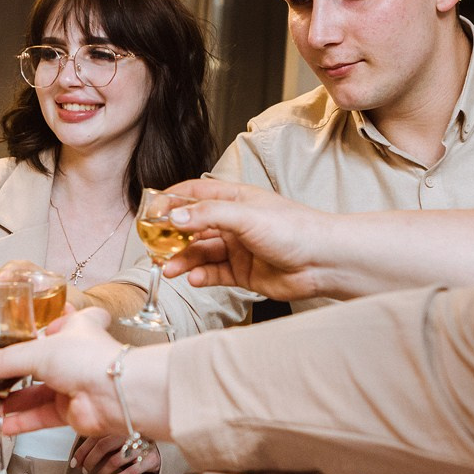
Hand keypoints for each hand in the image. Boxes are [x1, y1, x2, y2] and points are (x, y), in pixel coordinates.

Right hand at [0, 309, 128, 436]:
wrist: (117, 395)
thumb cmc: (92, 359)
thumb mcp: (35, 351)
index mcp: (74, 328)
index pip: (57, 321)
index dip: (41, 323)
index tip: (22, 325)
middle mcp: (73, 356)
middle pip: (35, 364)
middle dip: (9, 374)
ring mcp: (72, 385)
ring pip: (33, 394)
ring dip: (8, 402)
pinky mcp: (70, 411)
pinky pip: (38, 416)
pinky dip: (18, 421)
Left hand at [72, 432, 160, 473]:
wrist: (164, 449)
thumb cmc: (136, 445)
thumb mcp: (121, 438)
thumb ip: (104, 440)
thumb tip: (80, 454)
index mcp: (119, 427)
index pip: (95, 437)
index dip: (82, 451)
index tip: (74, 463)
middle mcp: (129, 434)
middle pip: (103, 445)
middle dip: (90, 460)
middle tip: (85, 471)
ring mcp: (140, 446)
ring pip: (115, 460)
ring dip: (102, 472)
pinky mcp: (150, 459)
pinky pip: (130, 471)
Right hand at [161, 180, 336, 301]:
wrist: (323, 261)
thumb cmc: (294, 229)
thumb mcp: (246, 216)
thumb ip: (208, 215)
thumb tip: (175, 217)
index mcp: (235, 199)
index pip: (195, 194)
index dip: (171, 201)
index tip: (150, 211)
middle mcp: (234, 222)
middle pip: (193, 226)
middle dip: (172, 236)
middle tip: (153, 246)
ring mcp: (237, 248)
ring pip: (200, 252)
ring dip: (183, 259)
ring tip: (169, 268)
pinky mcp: (242, 273)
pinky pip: (213, 273)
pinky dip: (201, 276)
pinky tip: (194, 278)